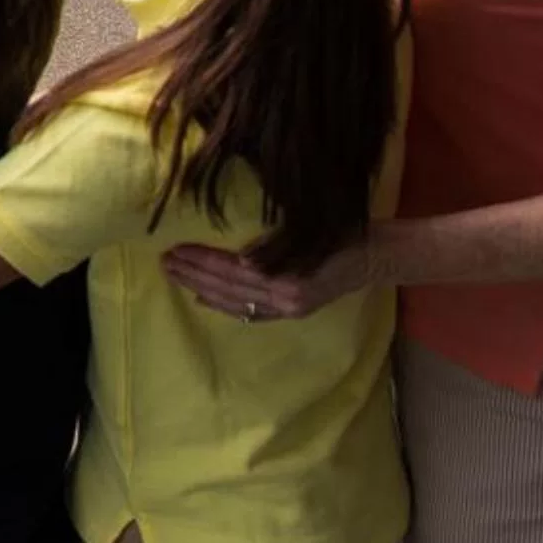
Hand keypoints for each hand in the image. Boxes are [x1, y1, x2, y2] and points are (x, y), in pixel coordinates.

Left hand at [160, 239, 369, 321]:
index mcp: (287, 278)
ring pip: (235, 302)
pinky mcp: (294, 311)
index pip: (231, 270)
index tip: (174, 249)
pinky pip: (251, 313)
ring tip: (175, 276)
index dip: (200, 260)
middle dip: (192, 275)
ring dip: (201, 289)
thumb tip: (238, 256)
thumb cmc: (343, 230)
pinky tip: (204, 300)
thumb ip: (273, 245)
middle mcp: (285, 299)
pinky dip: (225, 306)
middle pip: (227, 287)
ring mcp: (289, 309)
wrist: (379, 254)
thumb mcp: (307, 229)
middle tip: (163, 262)